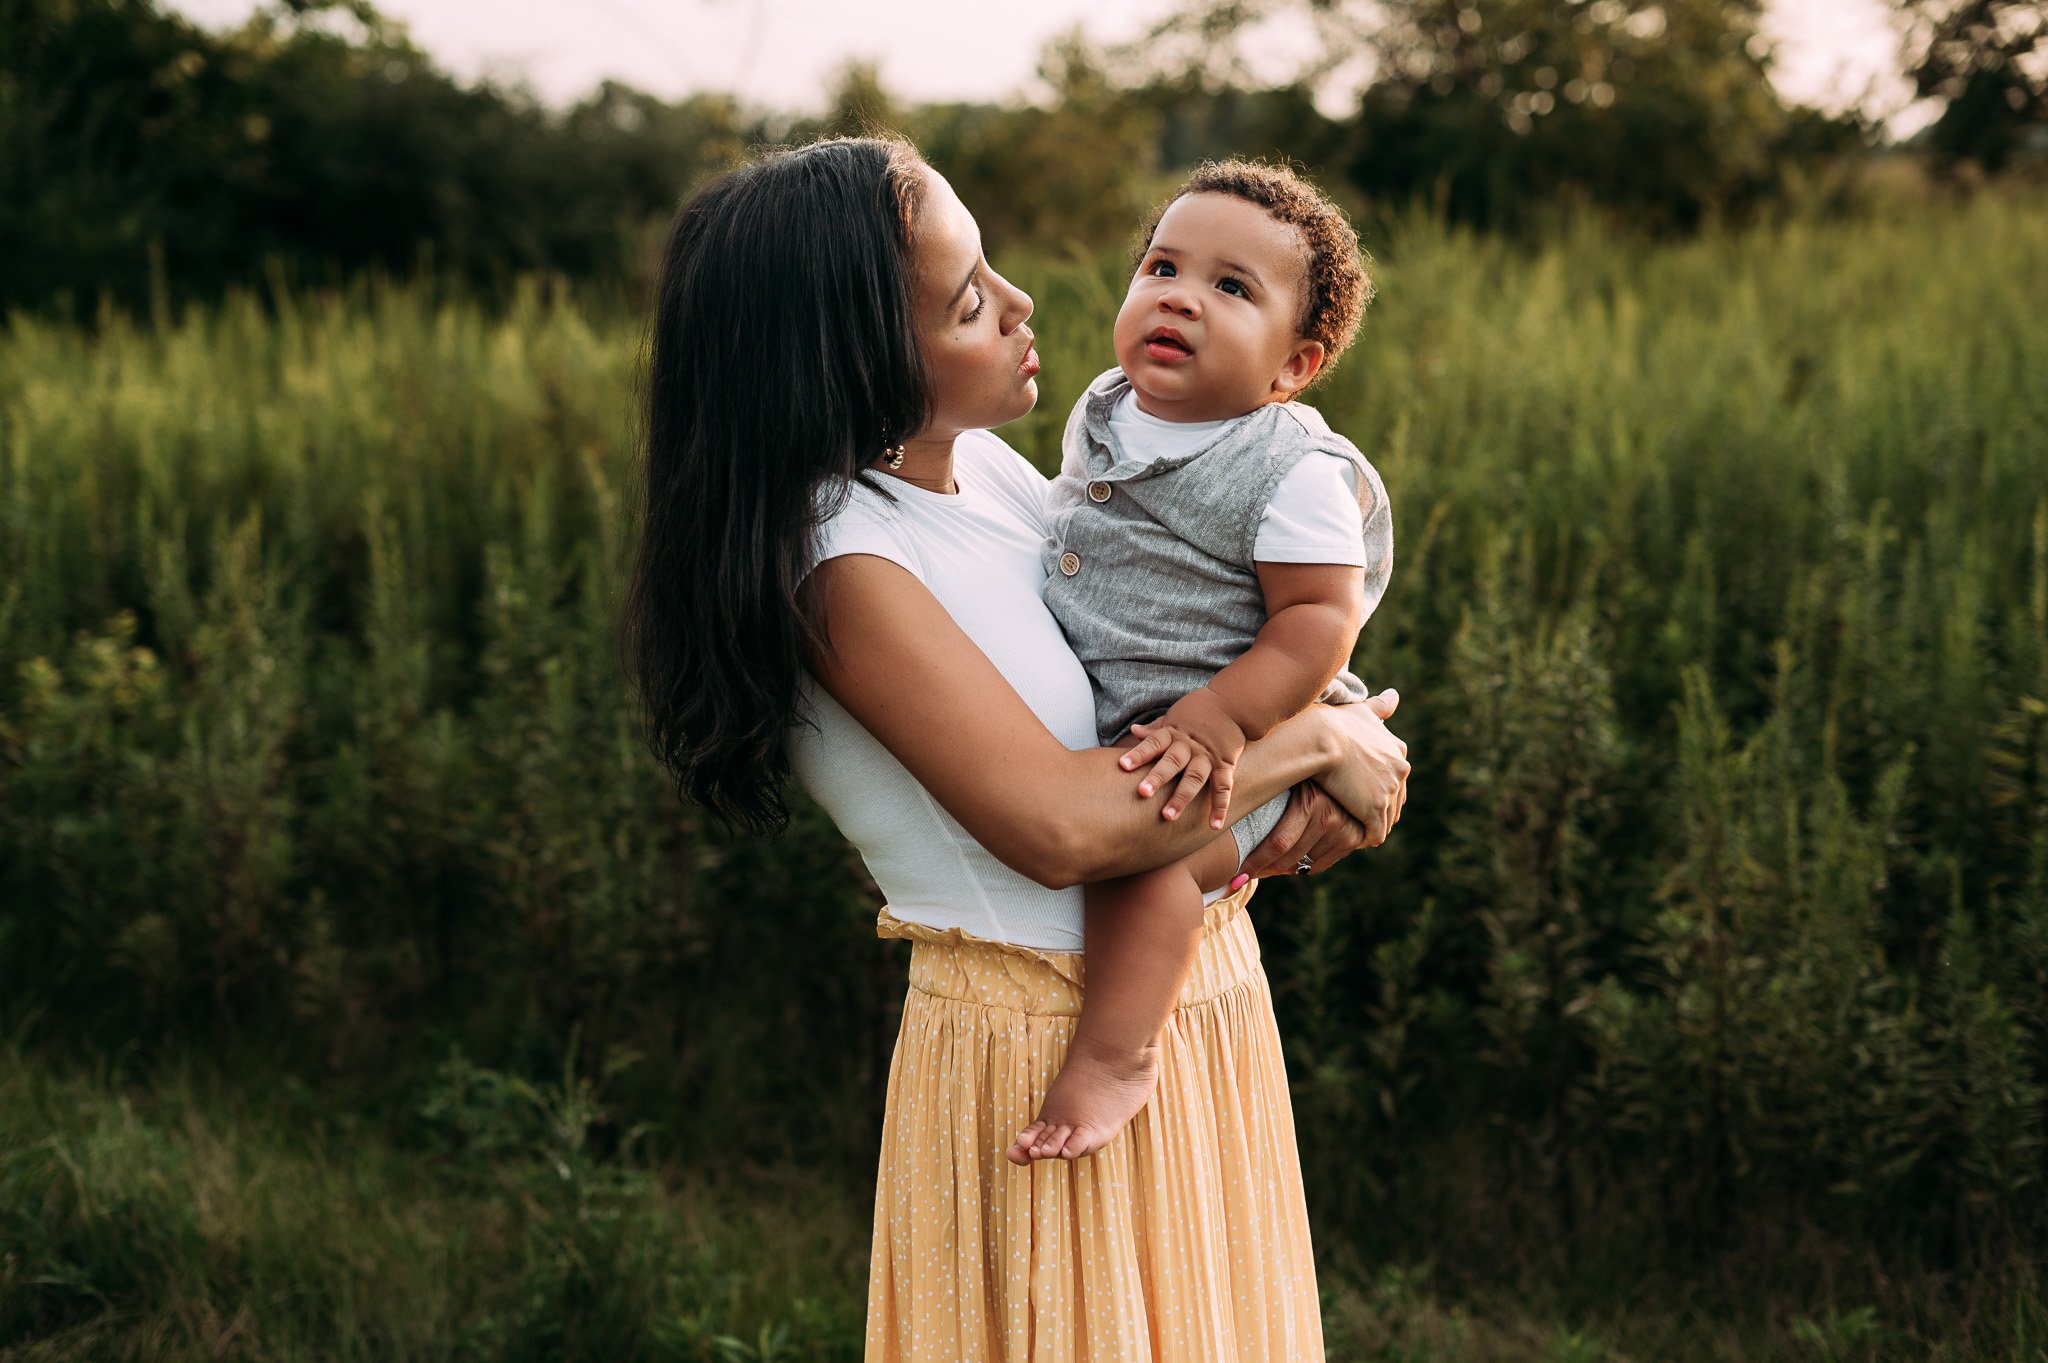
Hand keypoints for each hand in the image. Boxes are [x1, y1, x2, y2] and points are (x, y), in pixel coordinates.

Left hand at [1118, 687, 1247, 826]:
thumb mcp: (1175, 715)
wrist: (1234, 702)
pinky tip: (1213, 825)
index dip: (1138, 754)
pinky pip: (1223, 787)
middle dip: (1158, 777)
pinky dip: (1220, 806)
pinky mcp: (1225, 765)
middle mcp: (1190, 746)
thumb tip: (1134, 731)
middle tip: (1143, 793)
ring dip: (1182, 797)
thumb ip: (1155, 728)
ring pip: (1194, 778)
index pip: (1153, 743)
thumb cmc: (1200, 709)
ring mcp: (1208, 756)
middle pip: (1172, 762)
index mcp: (1174, 733)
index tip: (1122, 765)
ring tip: (1168, 816)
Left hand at [1235, 781, 1372, 884]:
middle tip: (1242, 876)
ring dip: (1281, 867)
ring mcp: (1344, 829)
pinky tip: (1289, 857)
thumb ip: (1259, 801)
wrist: (1339, 768)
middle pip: (1287, 858)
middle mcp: (1329, 816)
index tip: (1234, 878)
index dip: (1254, 863)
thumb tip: (1222, 829)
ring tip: (1265, 860)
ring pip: (1301, 864)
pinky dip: (1301, 866)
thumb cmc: (1297, 777)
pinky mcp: (1353, 840)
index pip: (1278, 843)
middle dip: (1262, 869)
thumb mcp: (1281, 782)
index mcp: (1309, 801)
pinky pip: (1318, 866)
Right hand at [1313, 688, 1408, 846]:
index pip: (1396, 778)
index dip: (1379, 788)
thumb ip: (1380, 706)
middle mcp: (1400, 770)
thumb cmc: (1334, 722)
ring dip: (1372, 825)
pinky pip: (1374, 833)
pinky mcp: (1375, 809)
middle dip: (1379, 810)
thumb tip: (1395, 695)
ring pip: (1386, 819)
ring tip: (1354, 831)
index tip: (1362, 794)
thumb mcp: (1362, 710)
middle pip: (1395, 801)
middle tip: (1358, 816)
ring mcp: (1389, 791)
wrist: (1320, 737)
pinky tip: (1352, 839)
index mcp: (1398, 751)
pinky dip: (1365, 837)